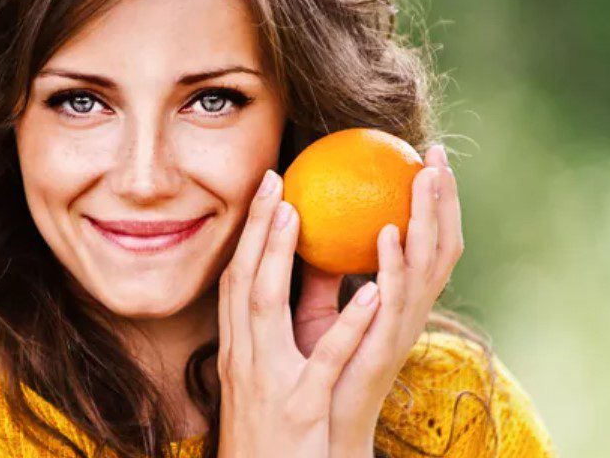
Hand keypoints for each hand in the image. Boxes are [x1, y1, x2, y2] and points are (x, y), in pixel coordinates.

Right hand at [217, 169, 382, 457]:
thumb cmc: (278, 429)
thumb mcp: (274, 373)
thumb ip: (286, 326)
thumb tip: (313, 275)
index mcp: (241, 349)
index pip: (237, 280)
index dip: (249, 233)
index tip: (268, 187)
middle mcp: (246, 359)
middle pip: (242, 282)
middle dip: (255, 230)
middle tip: (277, 181)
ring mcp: (270, 381)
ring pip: (266, 310)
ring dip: (279, 259)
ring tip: (301, 214)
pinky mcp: (300, 407)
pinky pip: (324, 361)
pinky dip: (346, 325)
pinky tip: (372, 293)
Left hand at [291, 144, 463, 455]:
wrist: (325, 426)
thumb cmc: (325, 369)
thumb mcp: (323, 313)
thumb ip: (322, 274)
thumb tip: (301, 223)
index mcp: (402, 301)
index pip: (429, 243)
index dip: (436, 204)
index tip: (429, 159)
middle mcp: (411, 311)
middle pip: (441, 246)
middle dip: (444, 199)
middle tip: (437, 156)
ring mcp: (403, 329)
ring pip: (427, 266)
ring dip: (428, 219)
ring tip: (424, 177)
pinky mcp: (386, 348)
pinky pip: (396, 301)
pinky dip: (395, 264)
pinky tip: (387, 231)